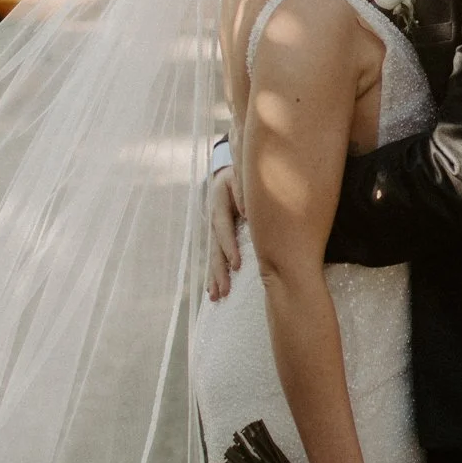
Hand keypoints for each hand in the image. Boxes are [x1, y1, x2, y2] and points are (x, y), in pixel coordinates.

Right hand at [207, 167, 242, 300]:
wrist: (234, 167)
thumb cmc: (245, 170)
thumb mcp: (243, 173)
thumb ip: (244, 190)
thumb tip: (248, 213)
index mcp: (219, 200)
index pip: (223, 226)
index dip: (229, 246)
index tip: (236, 264)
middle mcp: (214, 216)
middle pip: (215, 246)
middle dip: (219, 270)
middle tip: (225, 290)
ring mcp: (215, 226)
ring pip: (214, 254)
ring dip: (215, 276)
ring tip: (217, 296)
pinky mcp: (219, 234)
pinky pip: (217, 255)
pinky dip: (215, 273)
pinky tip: (213, 290)